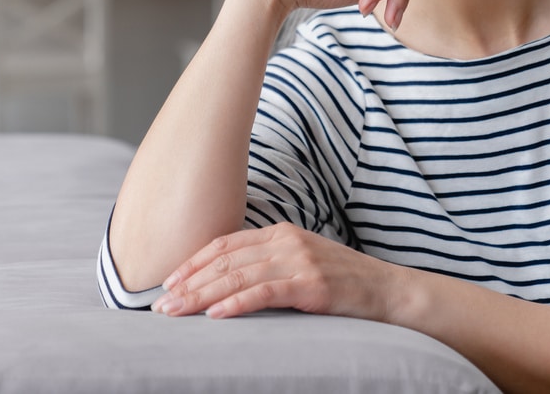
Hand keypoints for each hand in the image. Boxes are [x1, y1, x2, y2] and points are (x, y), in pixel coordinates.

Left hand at [150, 223, 403, 320]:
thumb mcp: (301, 262)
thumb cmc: (342, 282)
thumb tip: (225, 283)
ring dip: (202, 296)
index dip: (193, 262)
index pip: (225, 244)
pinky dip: (237, 304)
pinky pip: (265, 293)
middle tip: (161, 304)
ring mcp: (300, 261)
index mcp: (281, 232)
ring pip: (239, 277)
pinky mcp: (312, 285)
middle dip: (189, 283)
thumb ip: (268, 264)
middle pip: (226, 261)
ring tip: (177, 312)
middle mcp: (287, 241)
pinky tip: (215, 315)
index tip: (168, 282)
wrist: (388, 291)